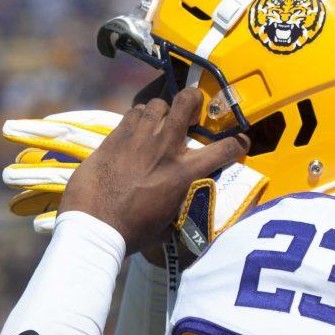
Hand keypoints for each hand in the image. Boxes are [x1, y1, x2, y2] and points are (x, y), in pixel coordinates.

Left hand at [60, 90, 249, 253]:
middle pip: (187, 102)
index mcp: (183, 174)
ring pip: (157, 103)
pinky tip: (134, 132)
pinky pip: (132, 113)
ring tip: (157, 125)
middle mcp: (165, 148)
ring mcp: (138, 138)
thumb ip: (179, 209)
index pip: (224, 150)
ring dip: (161, 112)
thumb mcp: (167, 225)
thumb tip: (182, 211)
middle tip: (191, 113)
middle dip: (194, 100)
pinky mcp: (115, 137)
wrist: (93, 227)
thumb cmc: (131, 233)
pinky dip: (137, 119)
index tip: (240, 142)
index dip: (238, 144)